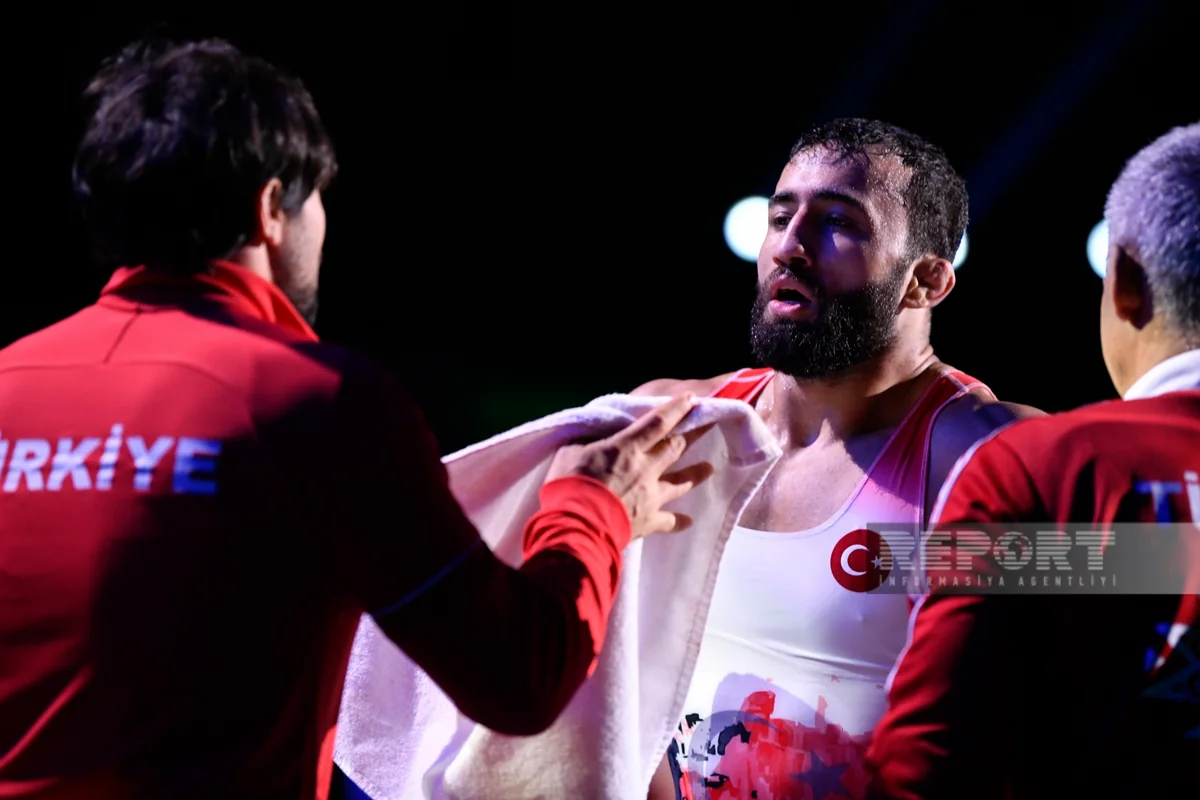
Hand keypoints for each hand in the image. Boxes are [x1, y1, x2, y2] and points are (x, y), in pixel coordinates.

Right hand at [545, 393, 714, 539]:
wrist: (578, 526)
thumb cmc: (571, 484)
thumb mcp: (571, 451)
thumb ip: (590, 442)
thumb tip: (595, 436)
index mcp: (628, 447)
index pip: (658, 422)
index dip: (676, 409)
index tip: (693, 400)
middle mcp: (646, 468)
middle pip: (676, 447)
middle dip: (695, 433)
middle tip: (710, 424)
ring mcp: (651, 496)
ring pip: (681, 482)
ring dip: (696, 474)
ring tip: (710, 468)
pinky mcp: (649, 521)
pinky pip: (669, 521)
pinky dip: (680, 521)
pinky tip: (689, 521)